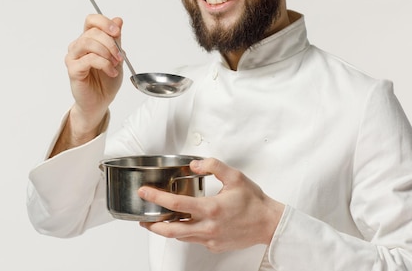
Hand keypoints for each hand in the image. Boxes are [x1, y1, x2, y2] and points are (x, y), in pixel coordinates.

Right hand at [65, 14, 123, 133]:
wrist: (100, 102)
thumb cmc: (106, 81)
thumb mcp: (117, 57)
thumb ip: (116, 40)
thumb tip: (118, 20)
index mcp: (88, 40)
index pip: (91, 20)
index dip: (104, 22)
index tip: (117, 31)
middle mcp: (78, 46)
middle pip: (92, 32)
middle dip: (111, 43)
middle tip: (120, 56)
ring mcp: (73, 57)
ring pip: (88, 42)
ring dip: (106, 52)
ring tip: (115, 64)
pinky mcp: (73, 69)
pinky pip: (89, 59)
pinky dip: (104, 64)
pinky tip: (111, 71)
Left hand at [138, 158, 283, 252]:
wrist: (269, 224)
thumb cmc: (253, 201)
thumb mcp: (235, 176)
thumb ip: (213, 166)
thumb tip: (194, 164)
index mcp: (211, 208)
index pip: (176, 204)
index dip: (156, 197)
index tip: (145, 192)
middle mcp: (208, 227)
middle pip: (171, 230)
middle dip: (152, 225)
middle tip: (142, 218)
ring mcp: (210, 239)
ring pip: (181, 237)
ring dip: (166, 230)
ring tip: (158, 221)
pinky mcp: (214, 246)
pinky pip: (194, 240)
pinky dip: (185, 233)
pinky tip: (184, 224)